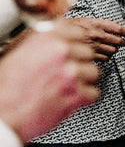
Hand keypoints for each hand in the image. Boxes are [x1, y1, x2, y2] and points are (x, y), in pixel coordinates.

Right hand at [0, 27, 100, 142]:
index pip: (78, 32)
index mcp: (46, 37)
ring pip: (93, 72)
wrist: (3, 113)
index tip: (71, 51)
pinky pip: (94, 93)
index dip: (74, 44)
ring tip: (63, 87)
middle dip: (78, 63)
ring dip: (82, 81)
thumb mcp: (19, 53)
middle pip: (88, 53)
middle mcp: (61, 51)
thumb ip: (43, 42)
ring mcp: (71, 72)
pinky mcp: (78, 94)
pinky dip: (83, 98)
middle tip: (63, 74)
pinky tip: (67, 99)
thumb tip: (59, 37)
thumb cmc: (7, 87)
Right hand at [57, 17, 124, 61]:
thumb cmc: (68, 27)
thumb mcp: (85, 20)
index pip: (117, 28)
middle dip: (122, 42)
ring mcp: (93, 46)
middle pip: (117, 40)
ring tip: (111, 48)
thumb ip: (102, 23)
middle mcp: (96, 35)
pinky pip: (105, 58)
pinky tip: (103, 54)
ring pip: (113, 50)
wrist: (53, 36)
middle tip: (122, 42)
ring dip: (114, 50)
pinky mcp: (89, 56)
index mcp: (96, 24)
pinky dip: (106, 57)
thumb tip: (116, 23)